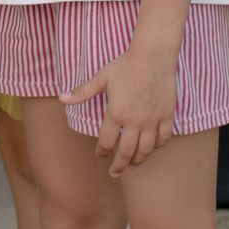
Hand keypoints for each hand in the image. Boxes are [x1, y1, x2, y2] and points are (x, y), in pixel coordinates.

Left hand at [64, 40, 179, 175]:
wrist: (153, 55)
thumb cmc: (125, 65)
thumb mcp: (101, 78)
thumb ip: (82, 92)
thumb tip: (61, 99)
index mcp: (115, 114)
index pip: (107, 142)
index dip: (102, 151)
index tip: (100, 154)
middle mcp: (134, 121)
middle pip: (126, 153)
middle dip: (119, 166)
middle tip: (115, 173)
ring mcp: (152, 120)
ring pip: (146, 149)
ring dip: (138, 160)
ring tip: (133, 165)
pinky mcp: (166, 115)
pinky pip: (163, 138)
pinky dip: (158, 146)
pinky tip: (152, 148)